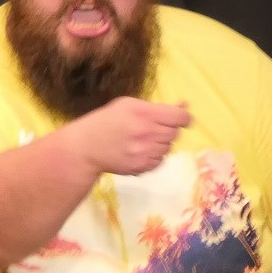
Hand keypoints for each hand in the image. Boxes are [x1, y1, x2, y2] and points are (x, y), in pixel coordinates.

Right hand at [67, 97, 191, 176]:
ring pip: (168, 148)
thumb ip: (158, 106)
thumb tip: (185, 105)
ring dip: (160, 143)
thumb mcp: (130, 105)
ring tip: (143, 139)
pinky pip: (160, 161)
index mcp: (145, 114)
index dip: (183, 117)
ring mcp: (145, 153)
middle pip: (175, 133)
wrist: (87, 147)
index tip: (179, 118)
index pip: (180, 117)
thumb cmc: (107, 120)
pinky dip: (154, 156)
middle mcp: (147, 134)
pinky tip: (140, 150)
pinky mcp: (142, 167)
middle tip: (152, 127)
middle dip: (167, 129)